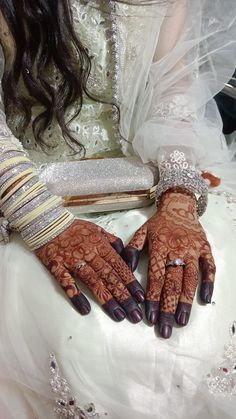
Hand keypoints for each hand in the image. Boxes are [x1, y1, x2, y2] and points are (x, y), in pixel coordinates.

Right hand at [35, 219, 144, 322]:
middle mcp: (89, 253)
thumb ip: (113, 242)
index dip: (130, 282)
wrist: (47, 223)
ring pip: (93, 281)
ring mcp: (73, 260)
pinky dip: (76, 296)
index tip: (140, 297)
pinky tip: (85, 309)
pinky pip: (67, 283)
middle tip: (134, 314)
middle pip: (109, 276)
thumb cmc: (74, 228)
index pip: (119, 265)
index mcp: (100, 244)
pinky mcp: (57, 266)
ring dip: (106, 299)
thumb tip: (127, 256)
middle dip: (124, 296)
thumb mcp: (97, 229)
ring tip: (118, 315)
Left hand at [123, 188, 215, 337]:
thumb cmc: (158, 223)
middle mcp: (177, 250)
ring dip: (186, 301)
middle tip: (165, 329)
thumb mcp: (141, 231)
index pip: (155, 277)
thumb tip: (126, 268)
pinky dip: (208, 283)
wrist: (180, 205)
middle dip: (168, 308)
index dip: (152, 298)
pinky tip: (204, 299)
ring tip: (182, 321)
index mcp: (160, 246)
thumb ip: (132, 248)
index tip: (149, 316)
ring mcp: (193, 250)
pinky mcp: (205, 249)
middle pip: (173, 283)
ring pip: (190, 279)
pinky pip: (209, 267)